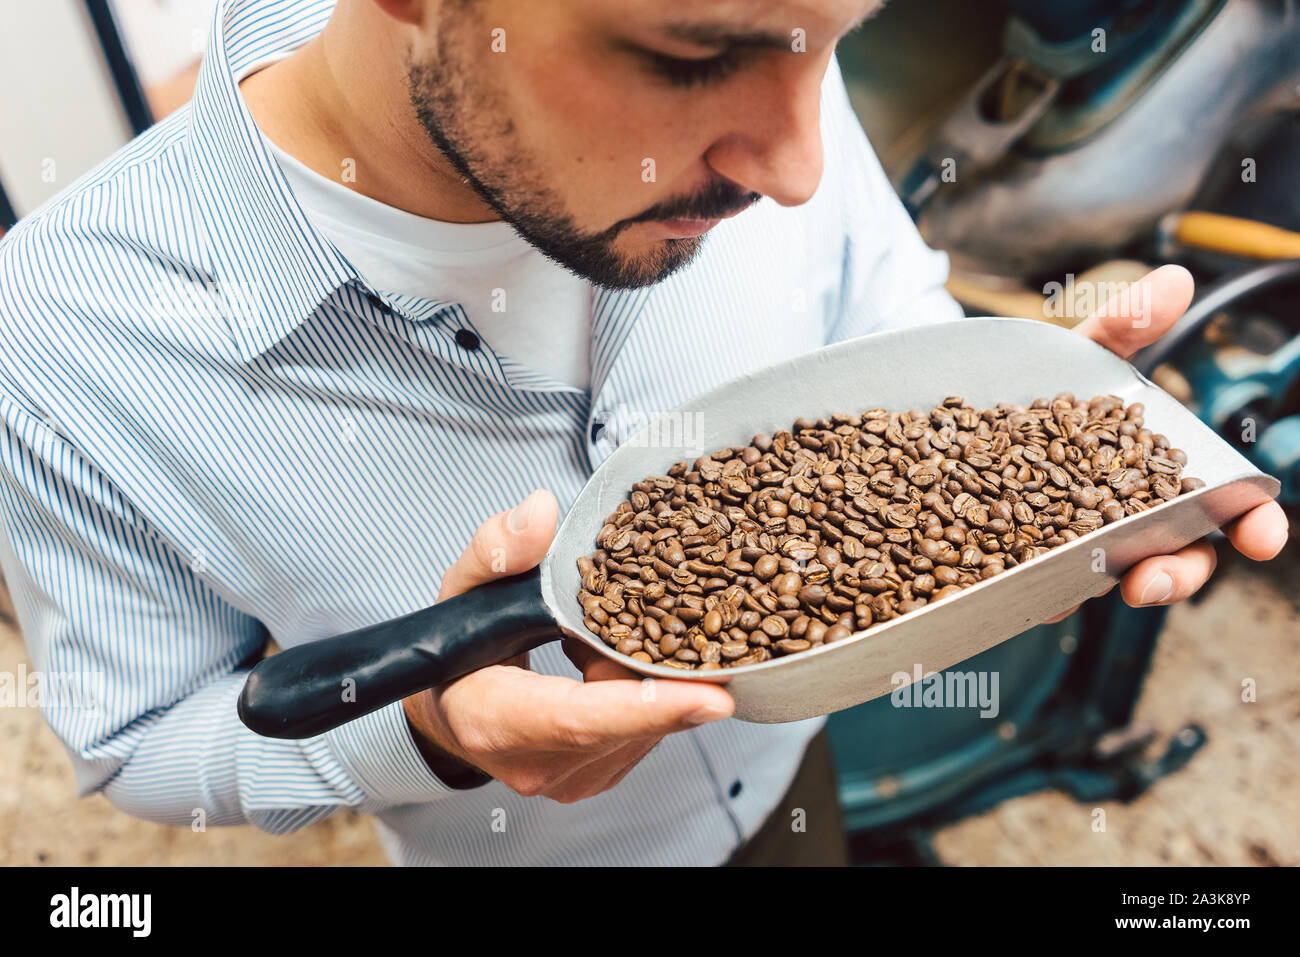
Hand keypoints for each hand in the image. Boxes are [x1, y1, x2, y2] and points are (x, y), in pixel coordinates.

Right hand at [402, 489, 734, 802]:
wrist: (448, 712)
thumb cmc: (454, 651)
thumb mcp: (463, 588)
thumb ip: (497, 549)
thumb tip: (541, 512)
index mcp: (495, 722)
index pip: (583, 718)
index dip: (651, 705)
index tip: (715, 694)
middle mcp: (537, 765)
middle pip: (632, 717)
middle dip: (661, 663)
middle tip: (669, 609)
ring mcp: (570, 781)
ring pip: (648, 725)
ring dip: (650, 675)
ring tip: (618, 632)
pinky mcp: (595, 779)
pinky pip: (645, 732)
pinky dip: (645, 693)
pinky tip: (621, 659)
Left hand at [1043, 264, 1288, 622]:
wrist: (969, 411)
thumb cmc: (1046, 390)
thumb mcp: (1081, 356)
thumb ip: (1124, 326)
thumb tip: (1174, 277)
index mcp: (1163, 480)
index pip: (1222, 510)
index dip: (1252, 525)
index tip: (1262, 536)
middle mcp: (1126, 522)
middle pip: (1170, 562)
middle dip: (1173, 576)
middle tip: (1152, 577)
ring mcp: (1075, 550)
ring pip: (1102, 585)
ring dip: (1101, 589)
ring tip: (1089, 585)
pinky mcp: (1020, 567)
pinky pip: (1030, 590)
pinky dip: (1031, 591)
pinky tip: (1020, 586)